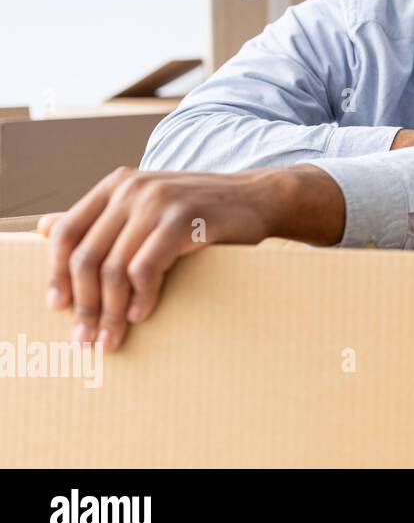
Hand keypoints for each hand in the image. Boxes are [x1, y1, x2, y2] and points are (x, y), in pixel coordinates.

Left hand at [38, 165, 342, 351]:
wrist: (261, 197)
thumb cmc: (204, 209)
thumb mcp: (150, 205)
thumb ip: (102, 217)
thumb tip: (43, 228)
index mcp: (117, 184)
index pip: (67, 231)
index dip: (57, 273)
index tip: (57, 307)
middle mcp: (132, 188)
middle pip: (87, 256)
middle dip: (83, 304)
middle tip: (86, 337)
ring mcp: (158, 201)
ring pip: (112, 268)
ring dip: (109, 311)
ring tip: (113, 338)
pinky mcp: (183, 219)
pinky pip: (145, 267)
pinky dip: (140, 297)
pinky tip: (142, 314)